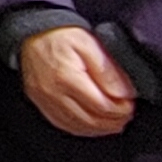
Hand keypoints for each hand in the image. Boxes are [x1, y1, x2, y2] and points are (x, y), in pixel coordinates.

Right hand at [20, 26, 138, 136]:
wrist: (31, 32)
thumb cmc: (60, 35)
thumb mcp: (89, 44)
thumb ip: (108, 70)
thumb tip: (125, 94)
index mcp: (67, 78)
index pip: (101, 106)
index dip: (120, 109)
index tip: (130, 104)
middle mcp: (53, 93)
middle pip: (90, 120)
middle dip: (113, 121)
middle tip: (126, 115)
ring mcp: (44, 100)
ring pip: (77, 126)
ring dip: (100, 128)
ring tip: (114, 122)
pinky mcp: (39, 102)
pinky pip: (62, 125)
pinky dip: (82, 129)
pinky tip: (93, 125)